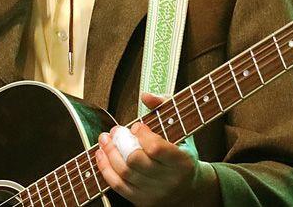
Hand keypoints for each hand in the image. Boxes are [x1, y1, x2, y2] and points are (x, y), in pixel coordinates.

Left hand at [95, 93, 219, 205]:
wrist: (191, 189)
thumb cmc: (183, 152)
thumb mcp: (182, 128)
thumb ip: (165, 107)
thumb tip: (145, 96)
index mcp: (182, 162)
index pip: (156, 148)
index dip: (142, 135)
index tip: (136, 126)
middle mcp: (169, 181)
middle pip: (136, 161)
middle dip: (119, 143)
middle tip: (114, 130)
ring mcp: (155, 193)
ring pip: (124, 173)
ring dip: (109, 153)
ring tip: (104, 139)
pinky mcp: (142, 201)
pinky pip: (118, 186)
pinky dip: (105, 169)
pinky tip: (101, 155)